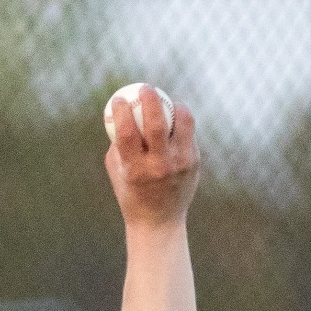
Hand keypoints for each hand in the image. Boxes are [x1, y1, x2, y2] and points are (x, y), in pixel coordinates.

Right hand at [104, 86, 199, 229]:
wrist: (158, 221)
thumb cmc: (131, 191)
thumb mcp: (118, 170)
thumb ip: (118, 143)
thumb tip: (118, 111)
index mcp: (134, 170)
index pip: (127, 133)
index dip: (122, 111)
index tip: (119, 100)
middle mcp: (158, 167)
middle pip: (156, 124)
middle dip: (150, 99)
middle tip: (145, 88)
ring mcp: (179, 164)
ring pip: (181, 122)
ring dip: (173, 106)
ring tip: (166, 101)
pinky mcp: (193, 162)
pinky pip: (188, 131)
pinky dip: (182, 119)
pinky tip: (176, 114)